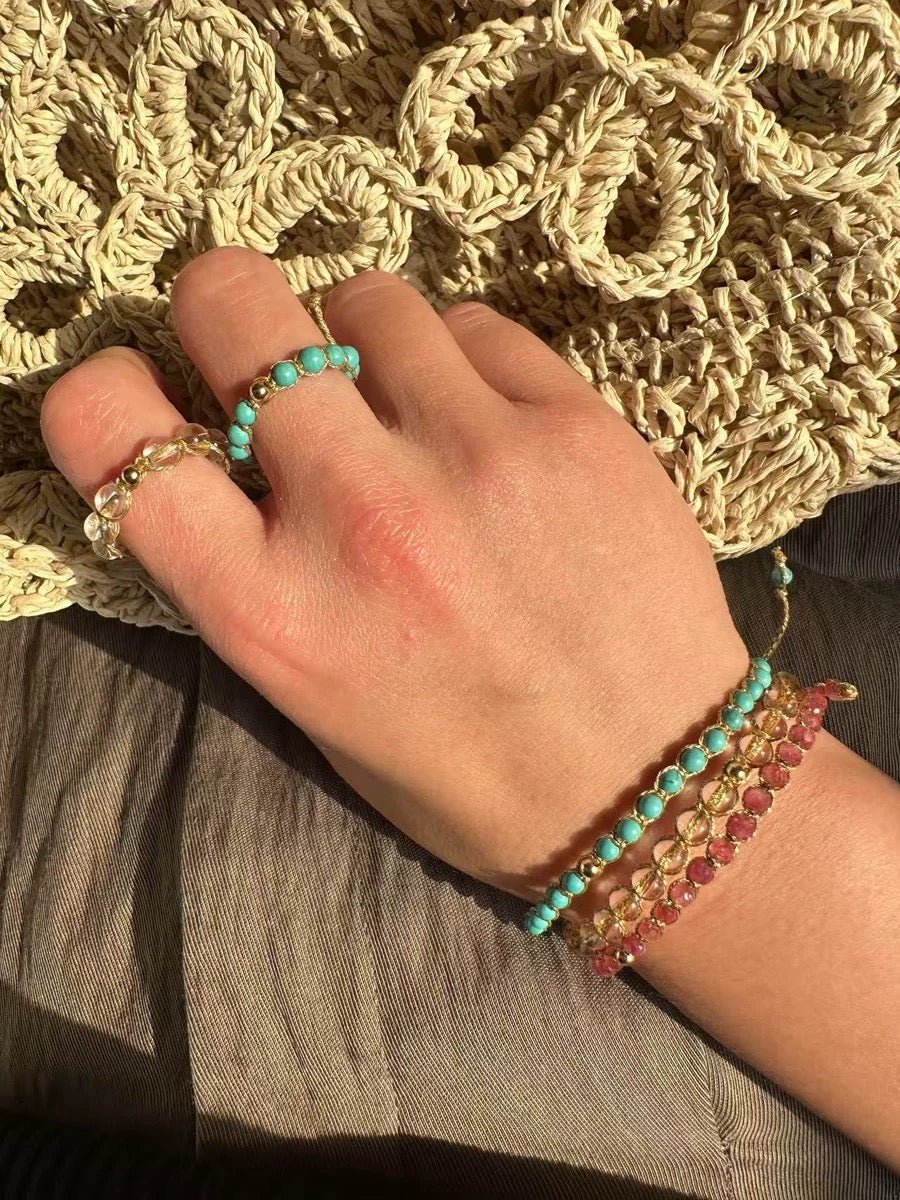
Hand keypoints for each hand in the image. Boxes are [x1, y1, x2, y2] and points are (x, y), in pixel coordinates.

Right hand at [42, 247, 746, 896]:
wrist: (656, 794)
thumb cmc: (472, 774)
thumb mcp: (319, 707)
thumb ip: (254, 581)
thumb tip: (223, 459)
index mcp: (276, 615)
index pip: (113, 439)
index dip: (105, 396)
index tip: (142, 398)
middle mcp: (360, 518)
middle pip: (234, 303)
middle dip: (228, 309)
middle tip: (262, 350)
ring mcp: (474, 459)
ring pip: (366, 297)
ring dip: (358, 338)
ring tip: (398, 401)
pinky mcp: (575, 427)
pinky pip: (477, 326)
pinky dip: (461, 358)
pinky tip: (485, 421)